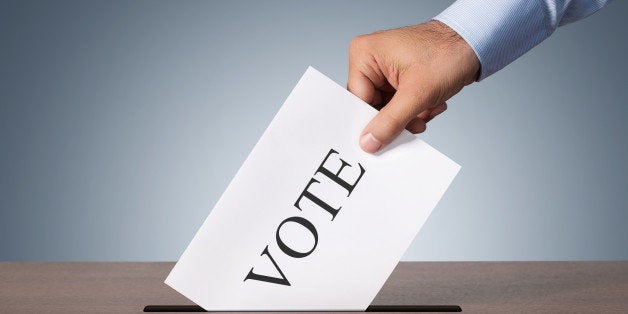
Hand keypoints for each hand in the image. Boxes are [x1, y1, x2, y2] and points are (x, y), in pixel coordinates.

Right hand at [348, 20, 479, 152]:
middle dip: (396, 118)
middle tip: (414, 123)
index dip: (370, 121)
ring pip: (387, 109)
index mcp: (364, 54)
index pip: (357, 100)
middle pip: (372, 106)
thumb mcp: (417, 94)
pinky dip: (416, 110)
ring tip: (428, 109)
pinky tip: (431, 104)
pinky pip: (398, 104)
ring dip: (410, 116)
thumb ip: (390, 121)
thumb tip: (369, 142)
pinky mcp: (399, 77)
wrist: (476, 44)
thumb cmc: (448, 52)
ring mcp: (385, 69)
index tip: (381, 139)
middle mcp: (371, 60)